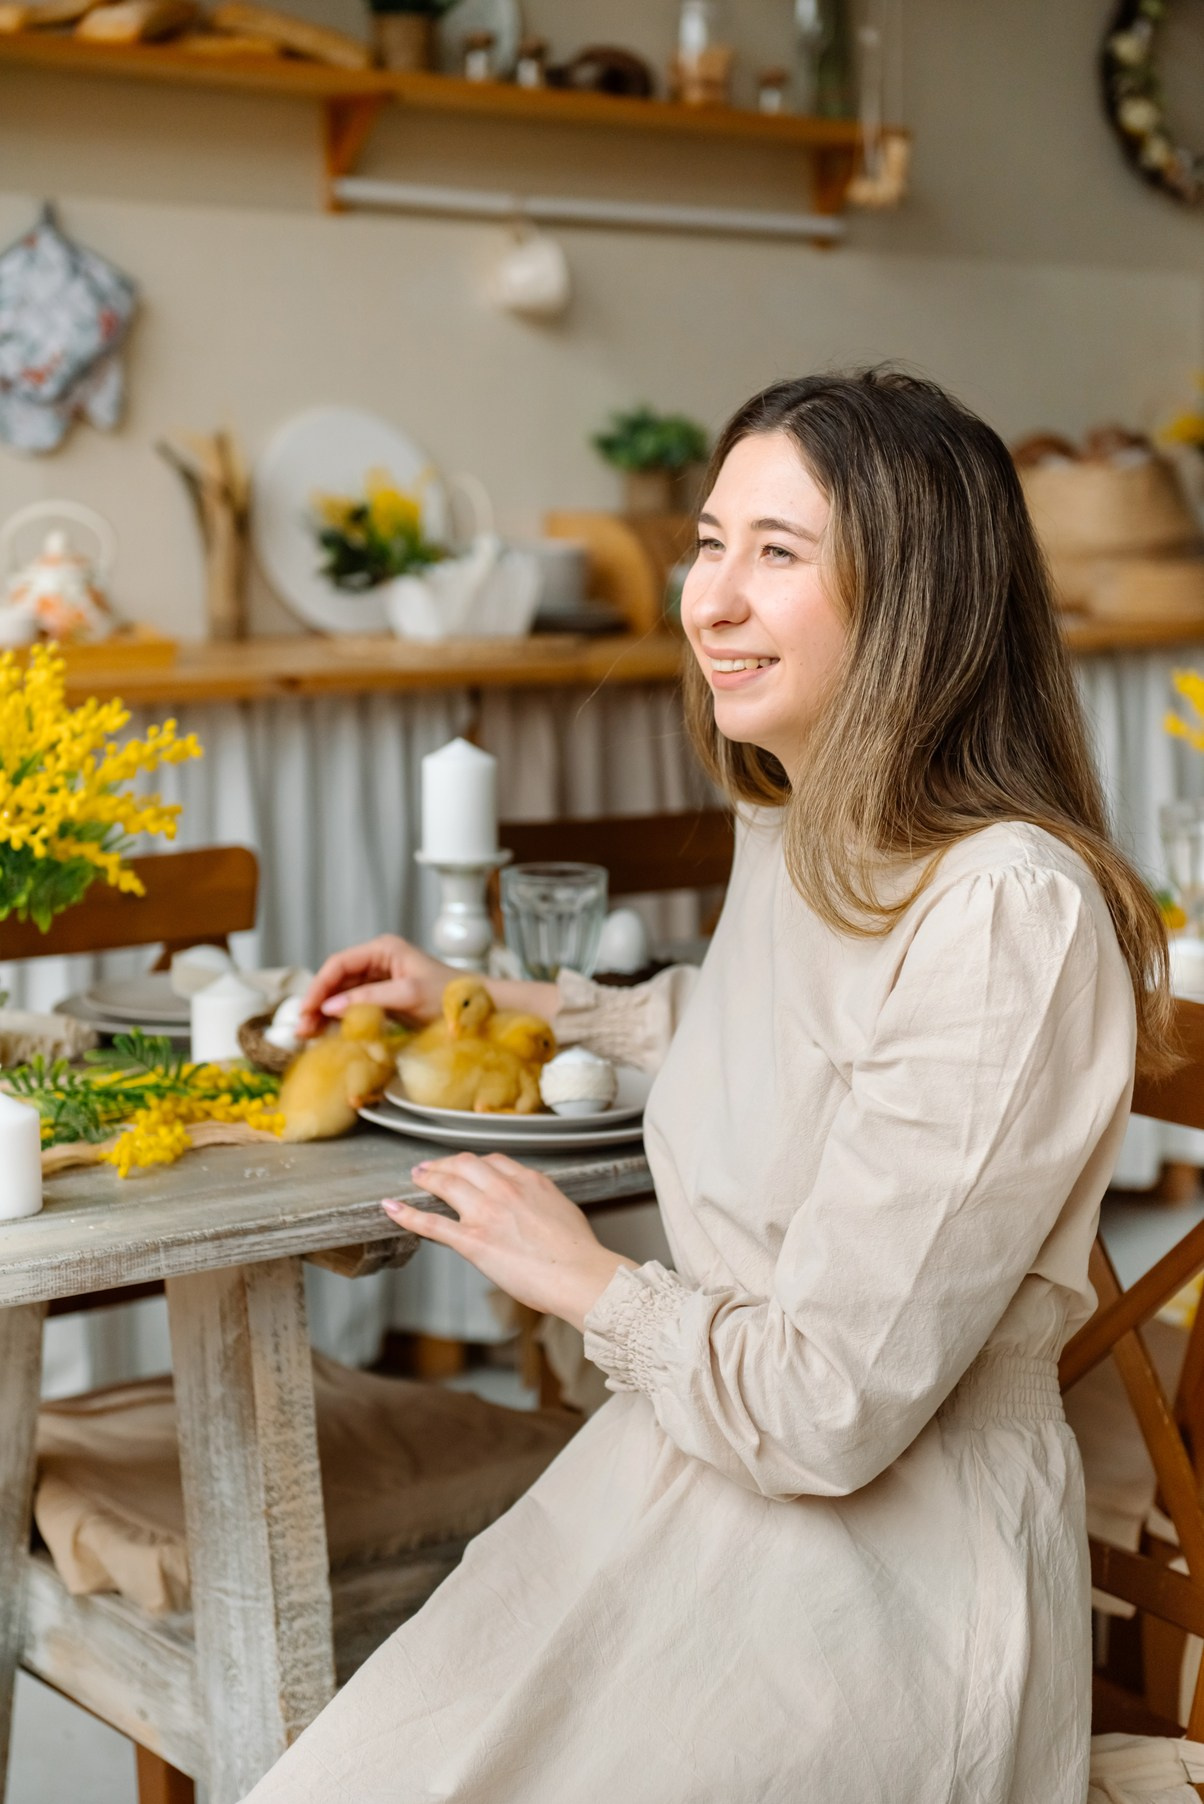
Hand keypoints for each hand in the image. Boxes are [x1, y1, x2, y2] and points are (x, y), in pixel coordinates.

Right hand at [298, 934, 456, 1037]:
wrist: (479, 1010)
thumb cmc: (450, 997)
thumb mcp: (408, 995)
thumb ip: (369, 999)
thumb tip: (329, 1007)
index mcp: (383, 949)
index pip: (339, 964)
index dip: (318, 986)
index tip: (307, 1010)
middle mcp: (379, 961)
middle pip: (337, 980)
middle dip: (317, 1002)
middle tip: (302, 1028)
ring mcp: (381, 980)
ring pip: (342, 995)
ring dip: (325, 1014)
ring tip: (309, 1035)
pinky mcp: (386, 1000)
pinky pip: (355, 1007)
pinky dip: (341, 1021)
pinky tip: (329, 1034)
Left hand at [381, 1153, 635, 1330]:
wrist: (580, 1274)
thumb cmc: (578, 1253)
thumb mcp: (563, 1211)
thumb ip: (542, 1202)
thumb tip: (536, 1206)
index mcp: (530, 1181)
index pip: (494, 1161)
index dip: (473, 1163)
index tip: (465, 1166)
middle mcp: (505, 1189)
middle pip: (465, 1164)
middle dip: (445, 1164)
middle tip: (431, 1167)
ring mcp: (486, 1213)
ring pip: (446, 1183)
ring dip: (426, 1177)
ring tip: (416, 1177)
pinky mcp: (473, 1240)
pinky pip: (432, 1223)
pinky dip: (407, 1214)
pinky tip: (392, 1208)